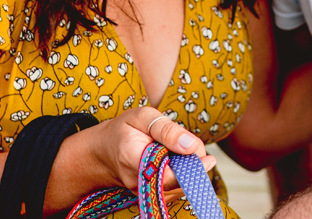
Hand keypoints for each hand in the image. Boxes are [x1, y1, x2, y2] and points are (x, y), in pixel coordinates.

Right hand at [87, 107, 215, 197]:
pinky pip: (173, 190)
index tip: (209, 158)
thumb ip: (168, 130)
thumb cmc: (123, 129)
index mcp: (133, 158)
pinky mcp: (149, 195)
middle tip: (199, 150)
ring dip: (189, 172)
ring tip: (185, 151)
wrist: (102, 151)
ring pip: (178, 189)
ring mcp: (143, 192)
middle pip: (177, 184)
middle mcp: (137, 182)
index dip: (192, 168)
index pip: (168, 173)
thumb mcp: (143, 117)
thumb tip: (191, 145)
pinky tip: (179, 162)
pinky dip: (182, 177)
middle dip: (194, 167)